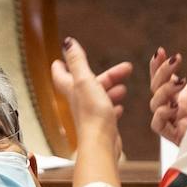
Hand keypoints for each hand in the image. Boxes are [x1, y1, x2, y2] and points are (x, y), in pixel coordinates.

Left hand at [52, 37, 122, 173]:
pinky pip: (107, 113)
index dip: (62, 65)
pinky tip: (120, 107)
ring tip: (124, 87)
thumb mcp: (85, 81)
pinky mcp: (101, 125)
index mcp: (73, 89)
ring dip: (111, 90)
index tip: (63, 58)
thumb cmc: (92, 114)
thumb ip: (77, 61)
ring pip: (100, 97)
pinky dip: (114, 107)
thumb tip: (67, 42)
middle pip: (90, 84)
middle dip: (105, 75)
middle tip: (124, 68)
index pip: (62, 75)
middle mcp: (79, 102)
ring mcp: (90, 114)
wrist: (102, 143)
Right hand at [149, 46, 186, 144]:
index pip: (163, 80)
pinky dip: (161, 114)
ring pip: (155, 104)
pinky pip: (158, 126)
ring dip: (163, 90)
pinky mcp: (178, 136)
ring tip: (182, 82)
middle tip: (177, 60)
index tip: (162, 51)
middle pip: (156, 89)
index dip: (158, 66)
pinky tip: (175, 106)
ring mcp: (177, 122)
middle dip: (161, 72)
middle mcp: (178, 108)